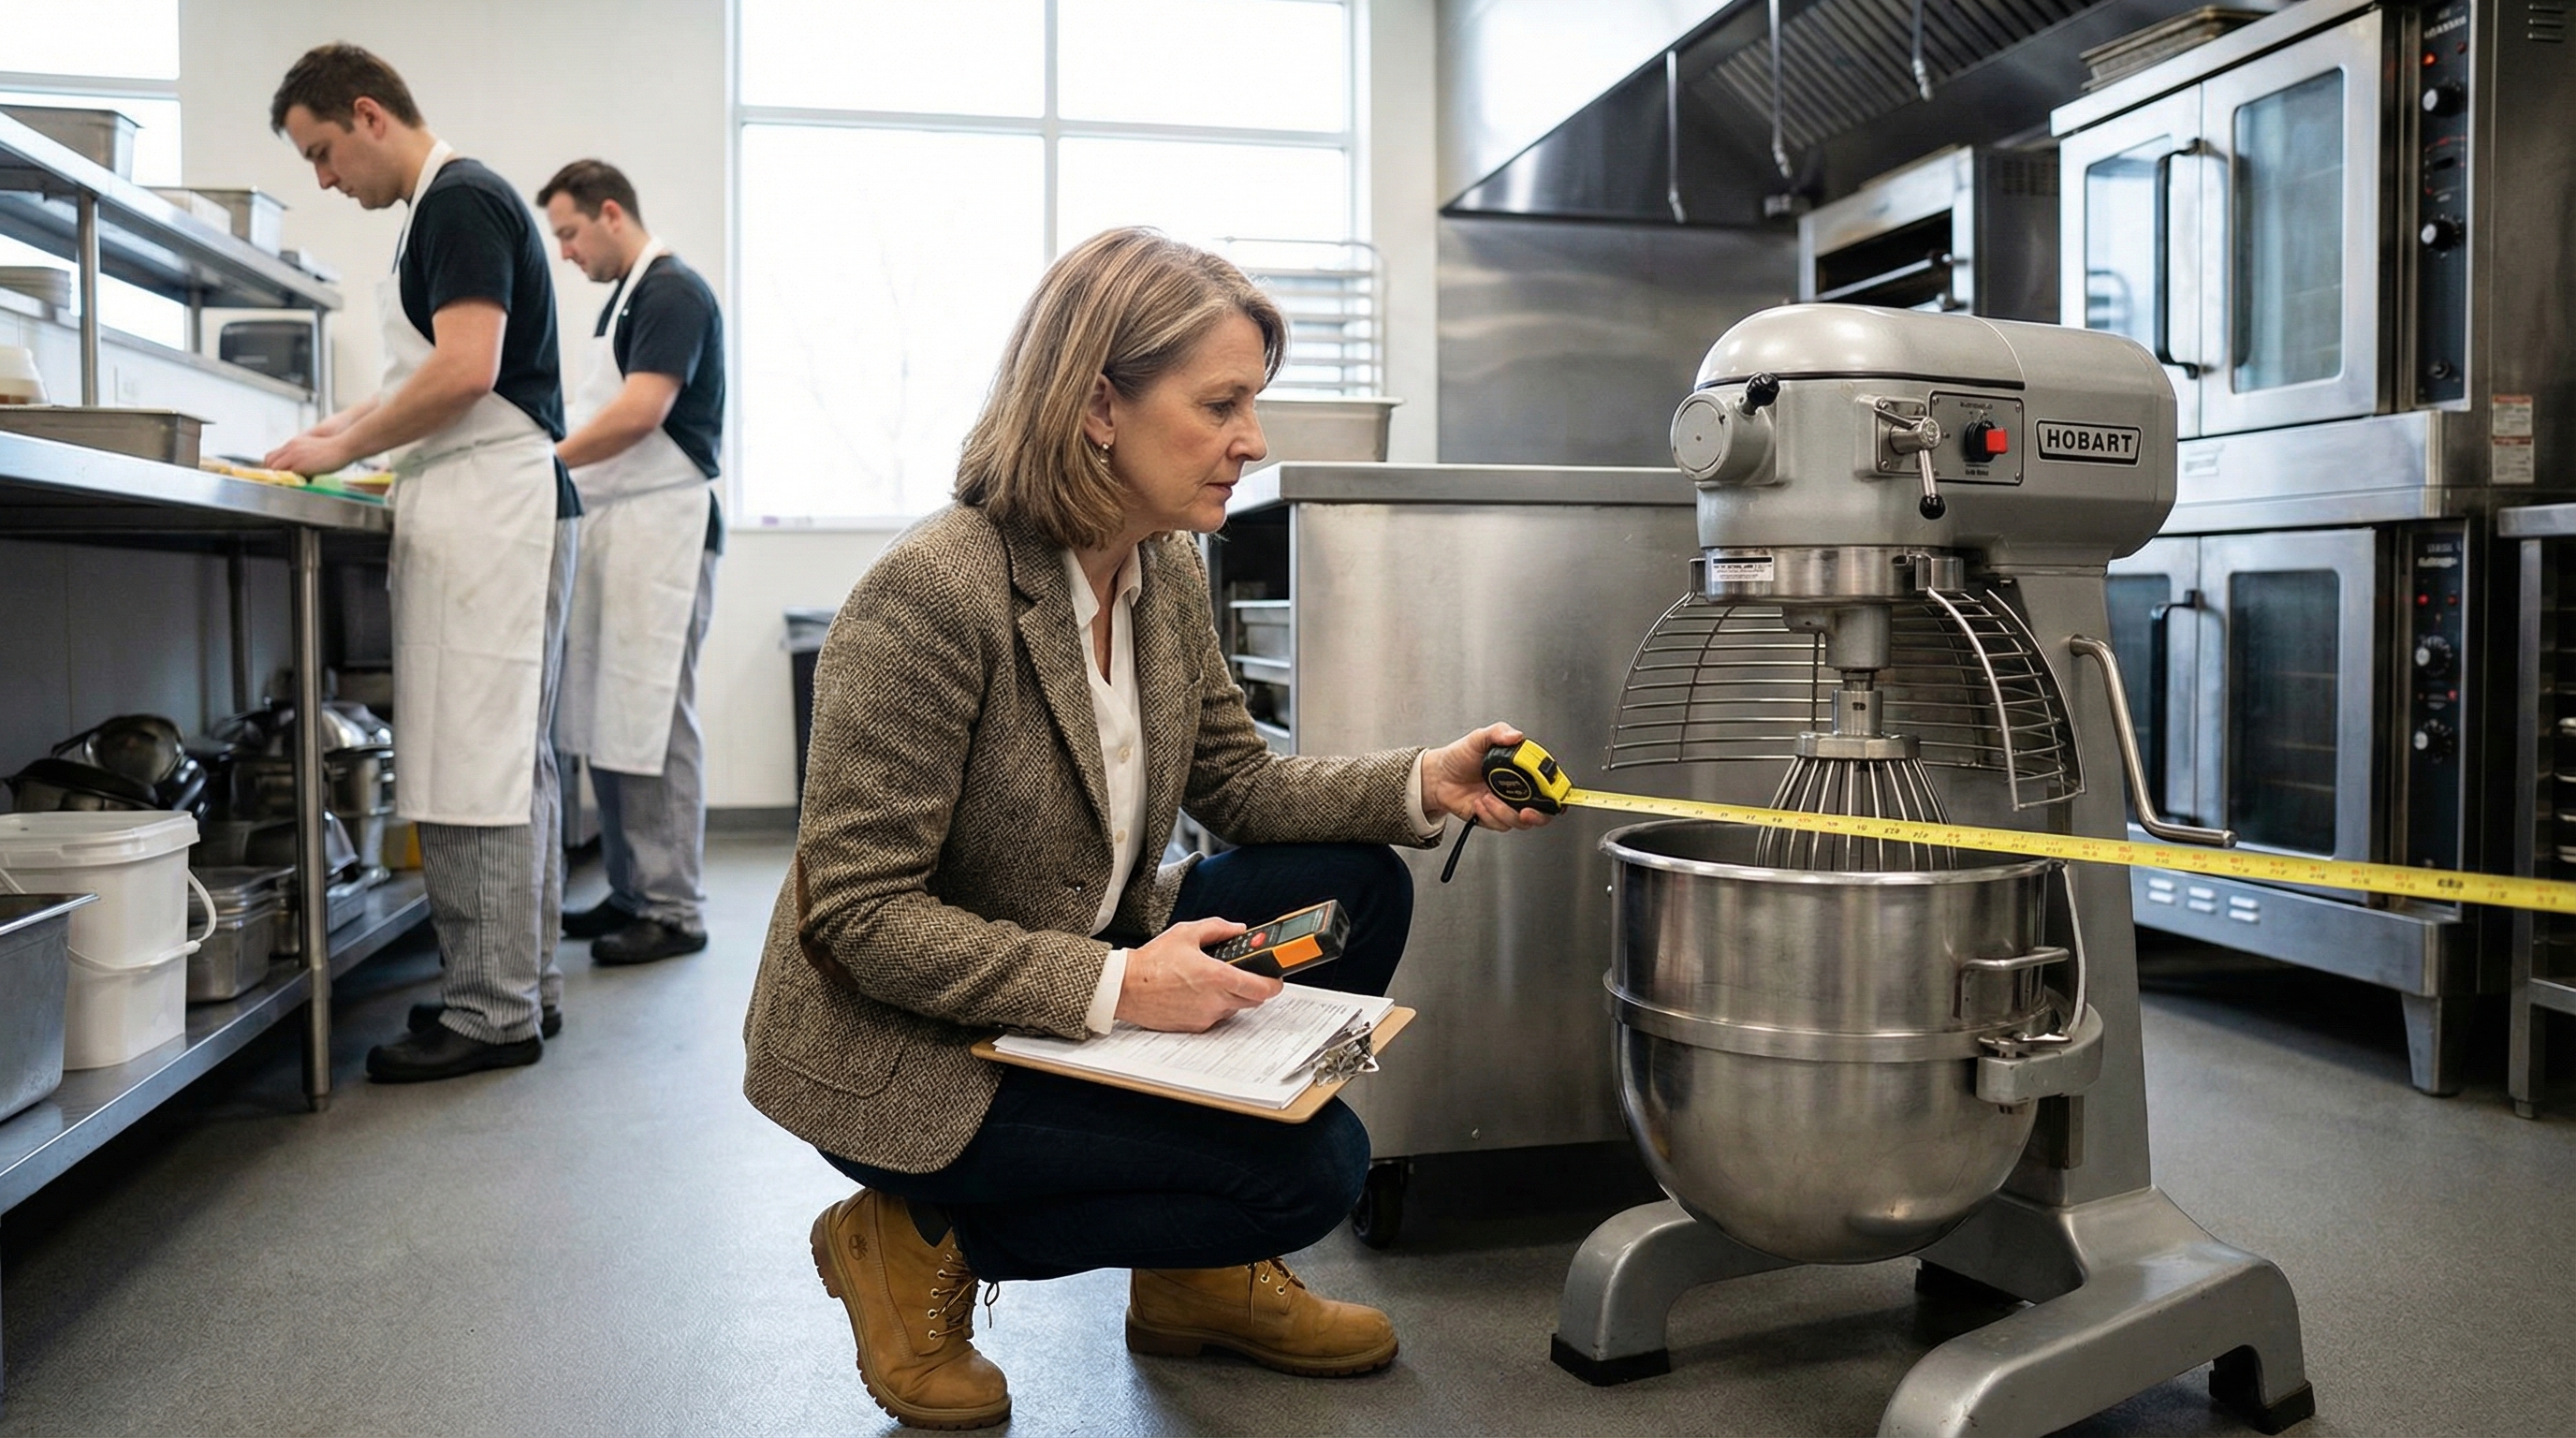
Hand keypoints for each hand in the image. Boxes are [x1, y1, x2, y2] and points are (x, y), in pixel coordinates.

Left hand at [264, 431, 354, 476]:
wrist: (343, 446)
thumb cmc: (334, 449)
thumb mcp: (314, 449)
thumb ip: (303, 455)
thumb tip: (302, 469)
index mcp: (293, 443)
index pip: (272, 455)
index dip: (272, 466)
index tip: (276, 474)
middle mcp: (291, 447)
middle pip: (269, 461)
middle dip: (271, 472)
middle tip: (278, 481)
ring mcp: (294, 455)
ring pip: (274, 468)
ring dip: (277, 476)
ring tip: (285, 483)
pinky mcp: (300, 464)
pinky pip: (285, 474)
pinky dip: (286, 480)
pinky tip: (292, 484)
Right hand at [1114, 917, 1279, 1031]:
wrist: (1126, 987)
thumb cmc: (1152, 962)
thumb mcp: (1186, 933)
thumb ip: (1218, 928)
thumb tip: (1238, 929)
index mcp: (1217, 976)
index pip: (1263, 988)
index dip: (1274, 982)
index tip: (1275, 976)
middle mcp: (1215, 1000)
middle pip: (1254, 1000)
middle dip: (1254, 986)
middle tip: (1245, 973)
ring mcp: (1206, 1016)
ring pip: (1234, 1008)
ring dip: (1232, 995)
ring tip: (1212, 980)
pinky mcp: (1195, 1026)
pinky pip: (1216, 1016)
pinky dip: (1214, 1005)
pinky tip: (1197, 992)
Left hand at [1423, 721, 1554, 832]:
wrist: (1438, 777)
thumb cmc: (1459, 757)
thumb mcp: (1478, 738)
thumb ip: (1497, 733)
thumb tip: (1516, 735)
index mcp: (1521, 769)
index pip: (1548, 782)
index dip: (1556, 790)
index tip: (1552, 792)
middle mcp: (1518, 789)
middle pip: (1543, 810)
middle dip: (1539, 814)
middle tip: (1526, 811)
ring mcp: (1507, 805)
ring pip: (1521, 821)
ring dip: (1504, 812)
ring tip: (1486, 797)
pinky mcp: (1494, 818)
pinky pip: (1501, 824)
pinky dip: (1489, 815)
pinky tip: (1478, 804)